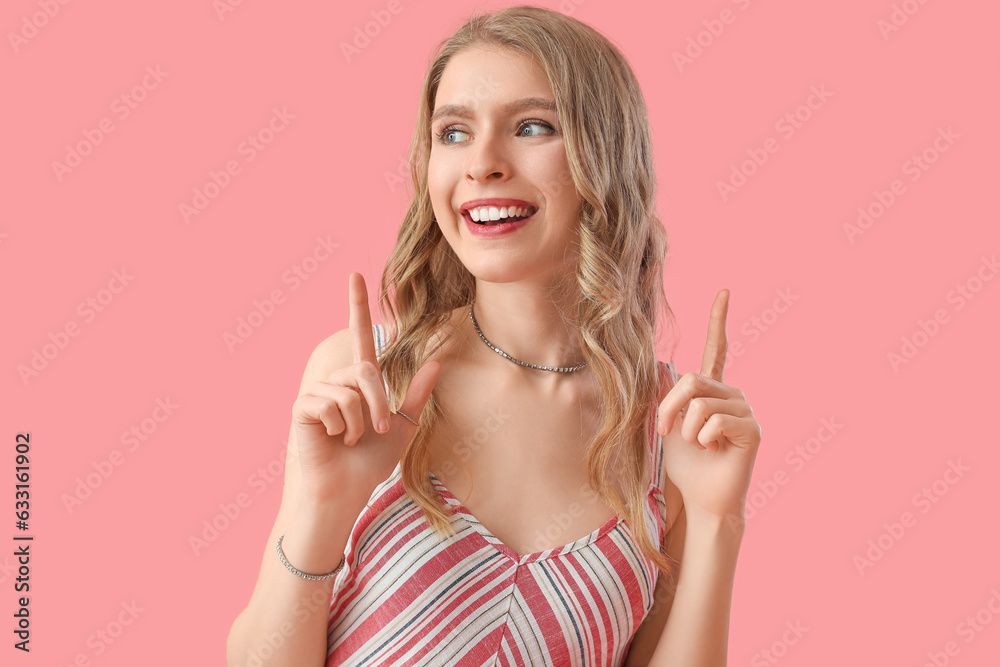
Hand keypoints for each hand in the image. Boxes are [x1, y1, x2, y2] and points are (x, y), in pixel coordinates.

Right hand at [291, 272, 440, 506]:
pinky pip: (332, 404)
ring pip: (351, 390)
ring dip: (362, 422)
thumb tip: (436, 362)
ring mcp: (317, 393)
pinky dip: (342, 427)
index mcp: (360, 382)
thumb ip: (416, 395)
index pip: (360, 336)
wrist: (346, 492)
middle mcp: (337, 381)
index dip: (357, 305)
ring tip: (352, 440)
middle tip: (378, 431)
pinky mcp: (303, 407)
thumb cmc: (370, 464)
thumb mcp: (403, 428)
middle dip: (380, 404)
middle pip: (367, 371)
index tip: (356, 274)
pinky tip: (334, 440)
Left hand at [655, 289, 761, 522]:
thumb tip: (656, 365)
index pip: (717, 348)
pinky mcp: (752, 429)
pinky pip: (715, 421)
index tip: (724, 292)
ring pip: (701, 403)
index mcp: (711, 390)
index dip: (718, 320)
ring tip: (699, 446)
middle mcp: (732, 394)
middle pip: (691, 380)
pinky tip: (715, 451)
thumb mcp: (667, 425)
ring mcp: (744, 410)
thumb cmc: (685, 465)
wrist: (700, 498)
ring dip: (687, 430)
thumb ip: (665, 395)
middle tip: (666, 431)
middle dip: (669, 408)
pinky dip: (704, 439)